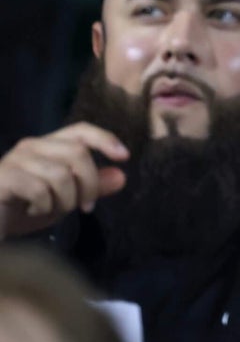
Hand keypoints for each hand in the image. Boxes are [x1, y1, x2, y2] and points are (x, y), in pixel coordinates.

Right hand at [0, 124, 128, 238]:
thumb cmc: (24, 210)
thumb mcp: (65, 200)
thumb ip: (92, 187)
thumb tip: (122, 177)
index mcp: (48, 145)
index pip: (81, 130)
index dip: (105, 139)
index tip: (124, 156)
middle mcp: (31, 146)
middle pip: (78, 153)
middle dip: (89, 183)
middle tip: (86, 207)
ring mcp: (15, 160)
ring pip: (61, 173)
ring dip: (66, 200)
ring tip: (52, 211)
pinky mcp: (3, 177)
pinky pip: (39, 188)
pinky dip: (44, 206)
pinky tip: (32, 211)